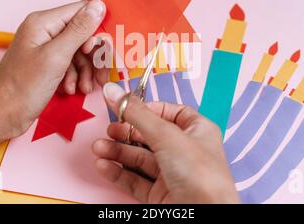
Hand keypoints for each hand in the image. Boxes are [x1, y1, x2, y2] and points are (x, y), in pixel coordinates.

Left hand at [0, 0, 106, 140]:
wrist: (0, 115)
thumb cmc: (23, 87)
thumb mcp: (56, 56)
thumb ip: (79, 30)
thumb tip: (99, 5)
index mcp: (44, 22)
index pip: (82, 11)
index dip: (96, 30)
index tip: (100, 51)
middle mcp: (45, 30)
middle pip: (84, 33)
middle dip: (94, 55)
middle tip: (100, 74)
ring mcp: (46, 47)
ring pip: (80, 50)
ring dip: (87, 69)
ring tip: (85, 87)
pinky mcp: (48, 63)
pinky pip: (72, 63)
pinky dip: (76, 76)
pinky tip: (71, 89)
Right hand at [92, 83, 239, 203]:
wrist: (204, 218)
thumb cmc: (201, 176)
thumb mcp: (166, 135)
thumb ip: (137, 114)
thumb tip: (113, 92)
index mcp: (197, 131)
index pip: (169, 112)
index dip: (147, 109)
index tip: (125, 107)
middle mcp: (185, 152)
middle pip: (149, 136)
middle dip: (126, 132)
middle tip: (109, 130)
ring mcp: (172, 174)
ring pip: (139, 159)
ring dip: (117, 152)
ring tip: (99, 148)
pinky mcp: (161, 195)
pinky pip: (135, 180)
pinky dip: (118, 172)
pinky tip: (104, 165)